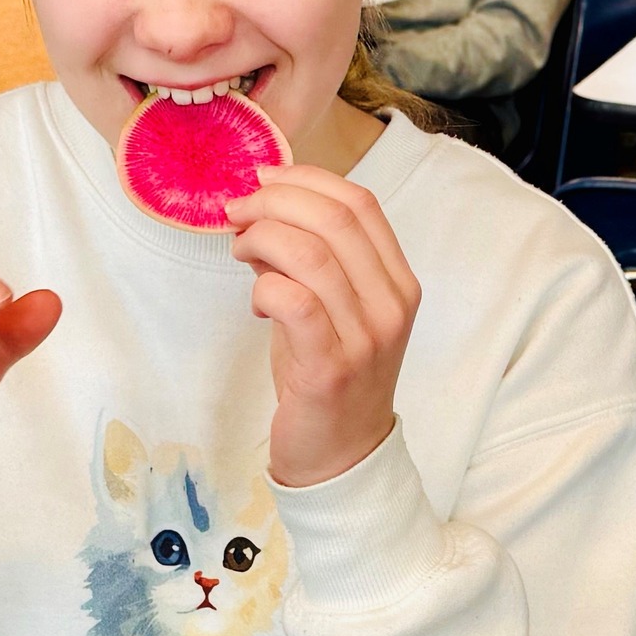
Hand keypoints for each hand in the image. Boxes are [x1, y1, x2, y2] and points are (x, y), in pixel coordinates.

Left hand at [226, 167, 418, 488]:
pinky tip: (256, 299)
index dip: (307, 179)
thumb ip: (309, 260)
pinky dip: (265, 286)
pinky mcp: (330, 368)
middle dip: (275, 202)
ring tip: (240, 250)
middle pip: (335, 220)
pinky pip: (294, 301)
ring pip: (311, 255)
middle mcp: (391, 305)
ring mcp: (365, 337)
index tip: (264, 180)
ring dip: (262, 239)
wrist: (342, 456)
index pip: (361, 204)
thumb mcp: (332, 309)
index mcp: (398, 281)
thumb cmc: (331, 377)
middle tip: (237, 211)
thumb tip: (262, 212)